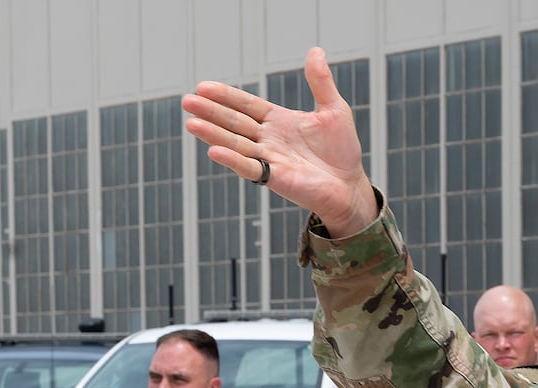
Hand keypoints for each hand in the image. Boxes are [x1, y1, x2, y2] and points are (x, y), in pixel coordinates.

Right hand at [183, 47, 377, 236]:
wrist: (350, 185)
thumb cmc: (342, 151)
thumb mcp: (333, 109)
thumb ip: (320, 82)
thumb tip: (315, 51)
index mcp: (277, 121)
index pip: (246, 105)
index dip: (226, 96)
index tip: (203, 87)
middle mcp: (268, 139)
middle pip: (234, 122)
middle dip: (211, 112)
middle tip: (187, 101)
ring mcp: (269, 159)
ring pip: (235, 144)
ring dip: (213, 133)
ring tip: (191, 123)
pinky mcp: (275, 178)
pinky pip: (250, 168)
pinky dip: (232, 160)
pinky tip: (214, 150)